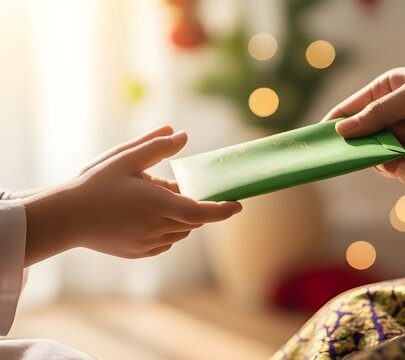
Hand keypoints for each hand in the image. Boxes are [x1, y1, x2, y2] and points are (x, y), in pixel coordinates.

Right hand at [23, 125, 241, 265]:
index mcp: (157, 204)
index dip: (222, 210)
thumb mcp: (124, 159)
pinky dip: (168, 229)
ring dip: (182, 218)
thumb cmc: (95, 185)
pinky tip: (149, 216)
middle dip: (197, 207)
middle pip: (193, 221)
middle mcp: (156, 227)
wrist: (65, 218)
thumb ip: (156, 146)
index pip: (201, 212)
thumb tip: (183, 136)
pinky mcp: (139, 253)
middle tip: (182, 189)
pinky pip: (165, 242)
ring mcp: (148, 243)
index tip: (238, 205)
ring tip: (157, 199)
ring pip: (181, 232)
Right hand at [325, 59, 404, 183]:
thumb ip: (379, 114)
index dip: (335, 127)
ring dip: (402, 162)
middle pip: (366, 144)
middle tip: (387, 155)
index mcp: (388, 91)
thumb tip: (342, 131)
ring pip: (386, 163)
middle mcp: (397, 116)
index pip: (351, 110)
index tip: (319, 146)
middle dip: (376, 152)